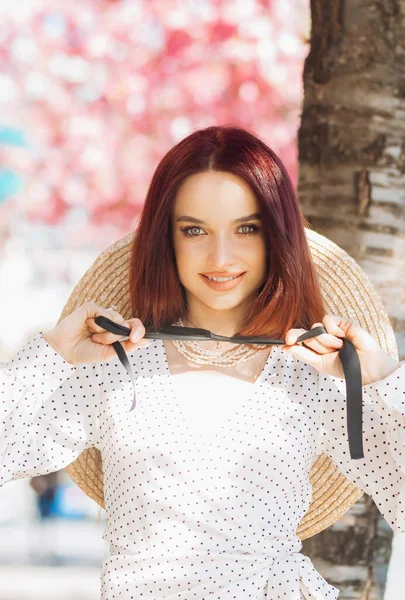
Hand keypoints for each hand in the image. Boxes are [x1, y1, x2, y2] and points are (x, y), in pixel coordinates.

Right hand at [43, 301, 150, 364]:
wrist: (65, 350)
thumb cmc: (86, 352)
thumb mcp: (110, 353)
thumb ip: (129, 346)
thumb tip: (147, 341)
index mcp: (117, 332)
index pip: (135, 326)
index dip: (138, 330)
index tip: (136, 338)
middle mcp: (111, 321)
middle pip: (127, 324)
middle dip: (116, 336)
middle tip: (100, 342)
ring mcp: (102, 313)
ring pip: (116, 319)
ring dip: (105, 333)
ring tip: (92, 336)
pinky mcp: (92, 307)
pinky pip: (104, 313)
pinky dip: (97, 324)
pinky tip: (87, 326)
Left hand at [282, 314, 399, 384]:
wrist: (365, 369)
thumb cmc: (344, 368)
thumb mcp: (319, 363)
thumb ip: (302, 354)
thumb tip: (285, 346)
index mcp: (316, 347)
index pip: (299, 337)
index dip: (292, 336)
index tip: (288, 340)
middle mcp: (322, 336)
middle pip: (306, 334)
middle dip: (315, 345)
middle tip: (327, 351)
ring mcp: (332, 329)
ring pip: (316, 328)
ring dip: (326, 341)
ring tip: (339, 348)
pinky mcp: (342, 322)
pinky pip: (327, 319)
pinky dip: (332, 329)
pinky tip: (342, 338)